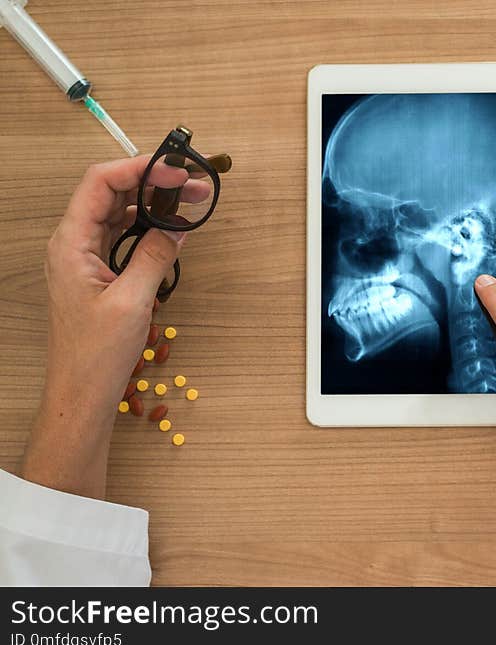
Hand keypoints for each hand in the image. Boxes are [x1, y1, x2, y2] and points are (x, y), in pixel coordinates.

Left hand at [22, 156, 201, 498]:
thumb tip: (177, 227)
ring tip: (189, 202)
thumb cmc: (96, 354)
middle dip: (152, 183)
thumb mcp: (132, 301)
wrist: (81, 393)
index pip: (100, 183)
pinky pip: (123, 239)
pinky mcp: (98, 274)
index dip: (139, 169)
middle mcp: (74, 244)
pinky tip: (173, 231)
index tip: (176, 172)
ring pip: (119, 215)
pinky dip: (149, 230)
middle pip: (111, 194)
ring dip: (153, 205)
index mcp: (71, 243)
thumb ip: (154, 256)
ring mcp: (85, 259)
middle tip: (194, 185)